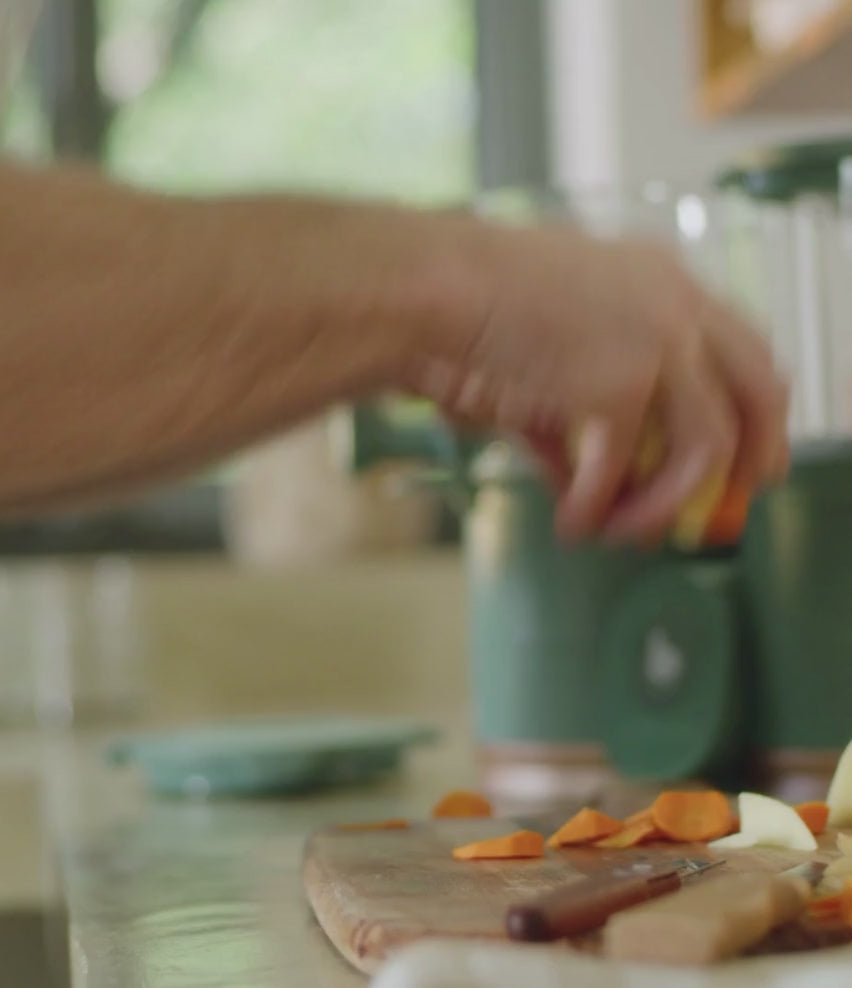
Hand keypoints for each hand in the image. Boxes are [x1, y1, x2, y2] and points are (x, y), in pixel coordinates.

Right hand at [398, 221, 788, 542]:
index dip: (750, 409)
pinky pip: (623, 471)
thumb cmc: (464, 308)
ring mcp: (656, 340)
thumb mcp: (543, 359)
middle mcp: (675, 303)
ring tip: (624, 532)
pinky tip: (571, 521)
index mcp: (660, 280)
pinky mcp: (621, 383)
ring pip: (707, 448)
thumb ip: (577, 420)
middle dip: (754, 459)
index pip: (740, 349)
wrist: (426, 290)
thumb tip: (582, 479)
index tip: (745, 454)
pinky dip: (597, 508)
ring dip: (665, 503)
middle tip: (730, 507)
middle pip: (760, 390)